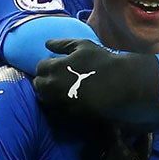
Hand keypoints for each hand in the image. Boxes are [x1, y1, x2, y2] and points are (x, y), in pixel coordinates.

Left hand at [33, 40, 158, 118]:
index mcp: (55, 67)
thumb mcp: (83, 46)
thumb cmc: (102, 61)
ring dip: (48, 95)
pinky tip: (65, 104)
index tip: (56, 67)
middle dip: (45, 81)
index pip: (40, 67)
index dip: (48, 66)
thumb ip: (62, 44)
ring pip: (43, 100)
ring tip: (60, 92)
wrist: (120, 84)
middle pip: (38, 84)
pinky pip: (53, 114)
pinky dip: (55, 109)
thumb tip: (47, 43)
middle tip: (57, 80)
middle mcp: (53, 85)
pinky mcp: (68, 115)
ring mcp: (60, 101)